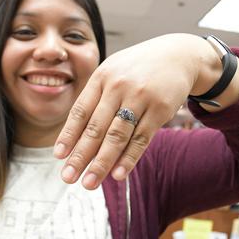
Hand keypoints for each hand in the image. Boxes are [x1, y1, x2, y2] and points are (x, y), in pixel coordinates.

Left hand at [54, 33, 220, 188]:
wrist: (179, 55)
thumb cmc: (138, 70)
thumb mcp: (113, 73)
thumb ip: (95, 99)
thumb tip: (77, 137)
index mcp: (101, 77)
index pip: (80, 111)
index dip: (68, 135)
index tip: (59, 156)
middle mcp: (118, 86)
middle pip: (96, 128)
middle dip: (80, 155)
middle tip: (68, 177)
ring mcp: (140, 98)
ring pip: (117, 136)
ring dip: (102, 163)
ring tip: (89, 183)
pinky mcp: (160, 109)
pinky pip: (141, 138)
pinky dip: (129, 158)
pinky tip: (117, 174)